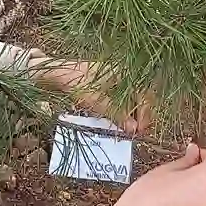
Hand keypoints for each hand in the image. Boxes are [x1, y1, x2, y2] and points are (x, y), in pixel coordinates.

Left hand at [33, 59, 152, 135]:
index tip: (140, 129)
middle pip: (143, 96)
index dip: (146, 113)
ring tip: (130, 129)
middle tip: (138, 132)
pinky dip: (125, 109)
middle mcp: (126, 74)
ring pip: (134, 97)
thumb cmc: (77, 84)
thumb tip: (133, 130)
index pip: (145, 94)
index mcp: (126, 73)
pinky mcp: (112, 83)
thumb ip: (116, 114)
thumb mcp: (96, 102)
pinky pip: (125, 97)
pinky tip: (122, 120)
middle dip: (142, 115)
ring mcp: (119, 78)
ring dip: (134, 113)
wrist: (59, 74)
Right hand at [94, 144, 205, 205]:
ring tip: (186, 187)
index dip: (205, 155)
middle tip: (190, 169)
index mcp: (203, 179)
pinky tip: (185, 201)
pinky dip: (203, 203)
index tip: (195, 154)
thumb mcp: (164, 171)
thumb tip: (194, 152)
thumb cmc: (146, 198)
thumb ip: (185, 161)